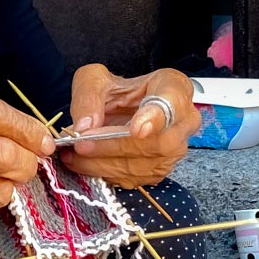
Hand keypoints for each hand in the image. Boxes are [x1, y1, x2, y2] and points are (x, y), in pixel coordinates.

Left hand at [58, 64, 200, 188]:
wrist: (123, 108)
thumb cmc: (116, 90)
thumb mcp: (95, 80)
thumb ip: (88, 98)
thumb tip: (84, 127)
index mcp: (174, 87)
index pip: (172, 103)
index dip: (155, 118)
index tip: (136, 129)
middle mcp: (183, 120)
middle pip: (158, 142)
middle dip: (115, 145)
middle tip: (82, 144)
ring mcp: (176, 149)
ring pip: (147, 165)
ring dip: (106, 163)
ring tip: (75, 155)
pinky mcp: (160, 169)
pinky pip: (137, 178)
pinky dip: (107, 173)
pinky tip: (85, 164)